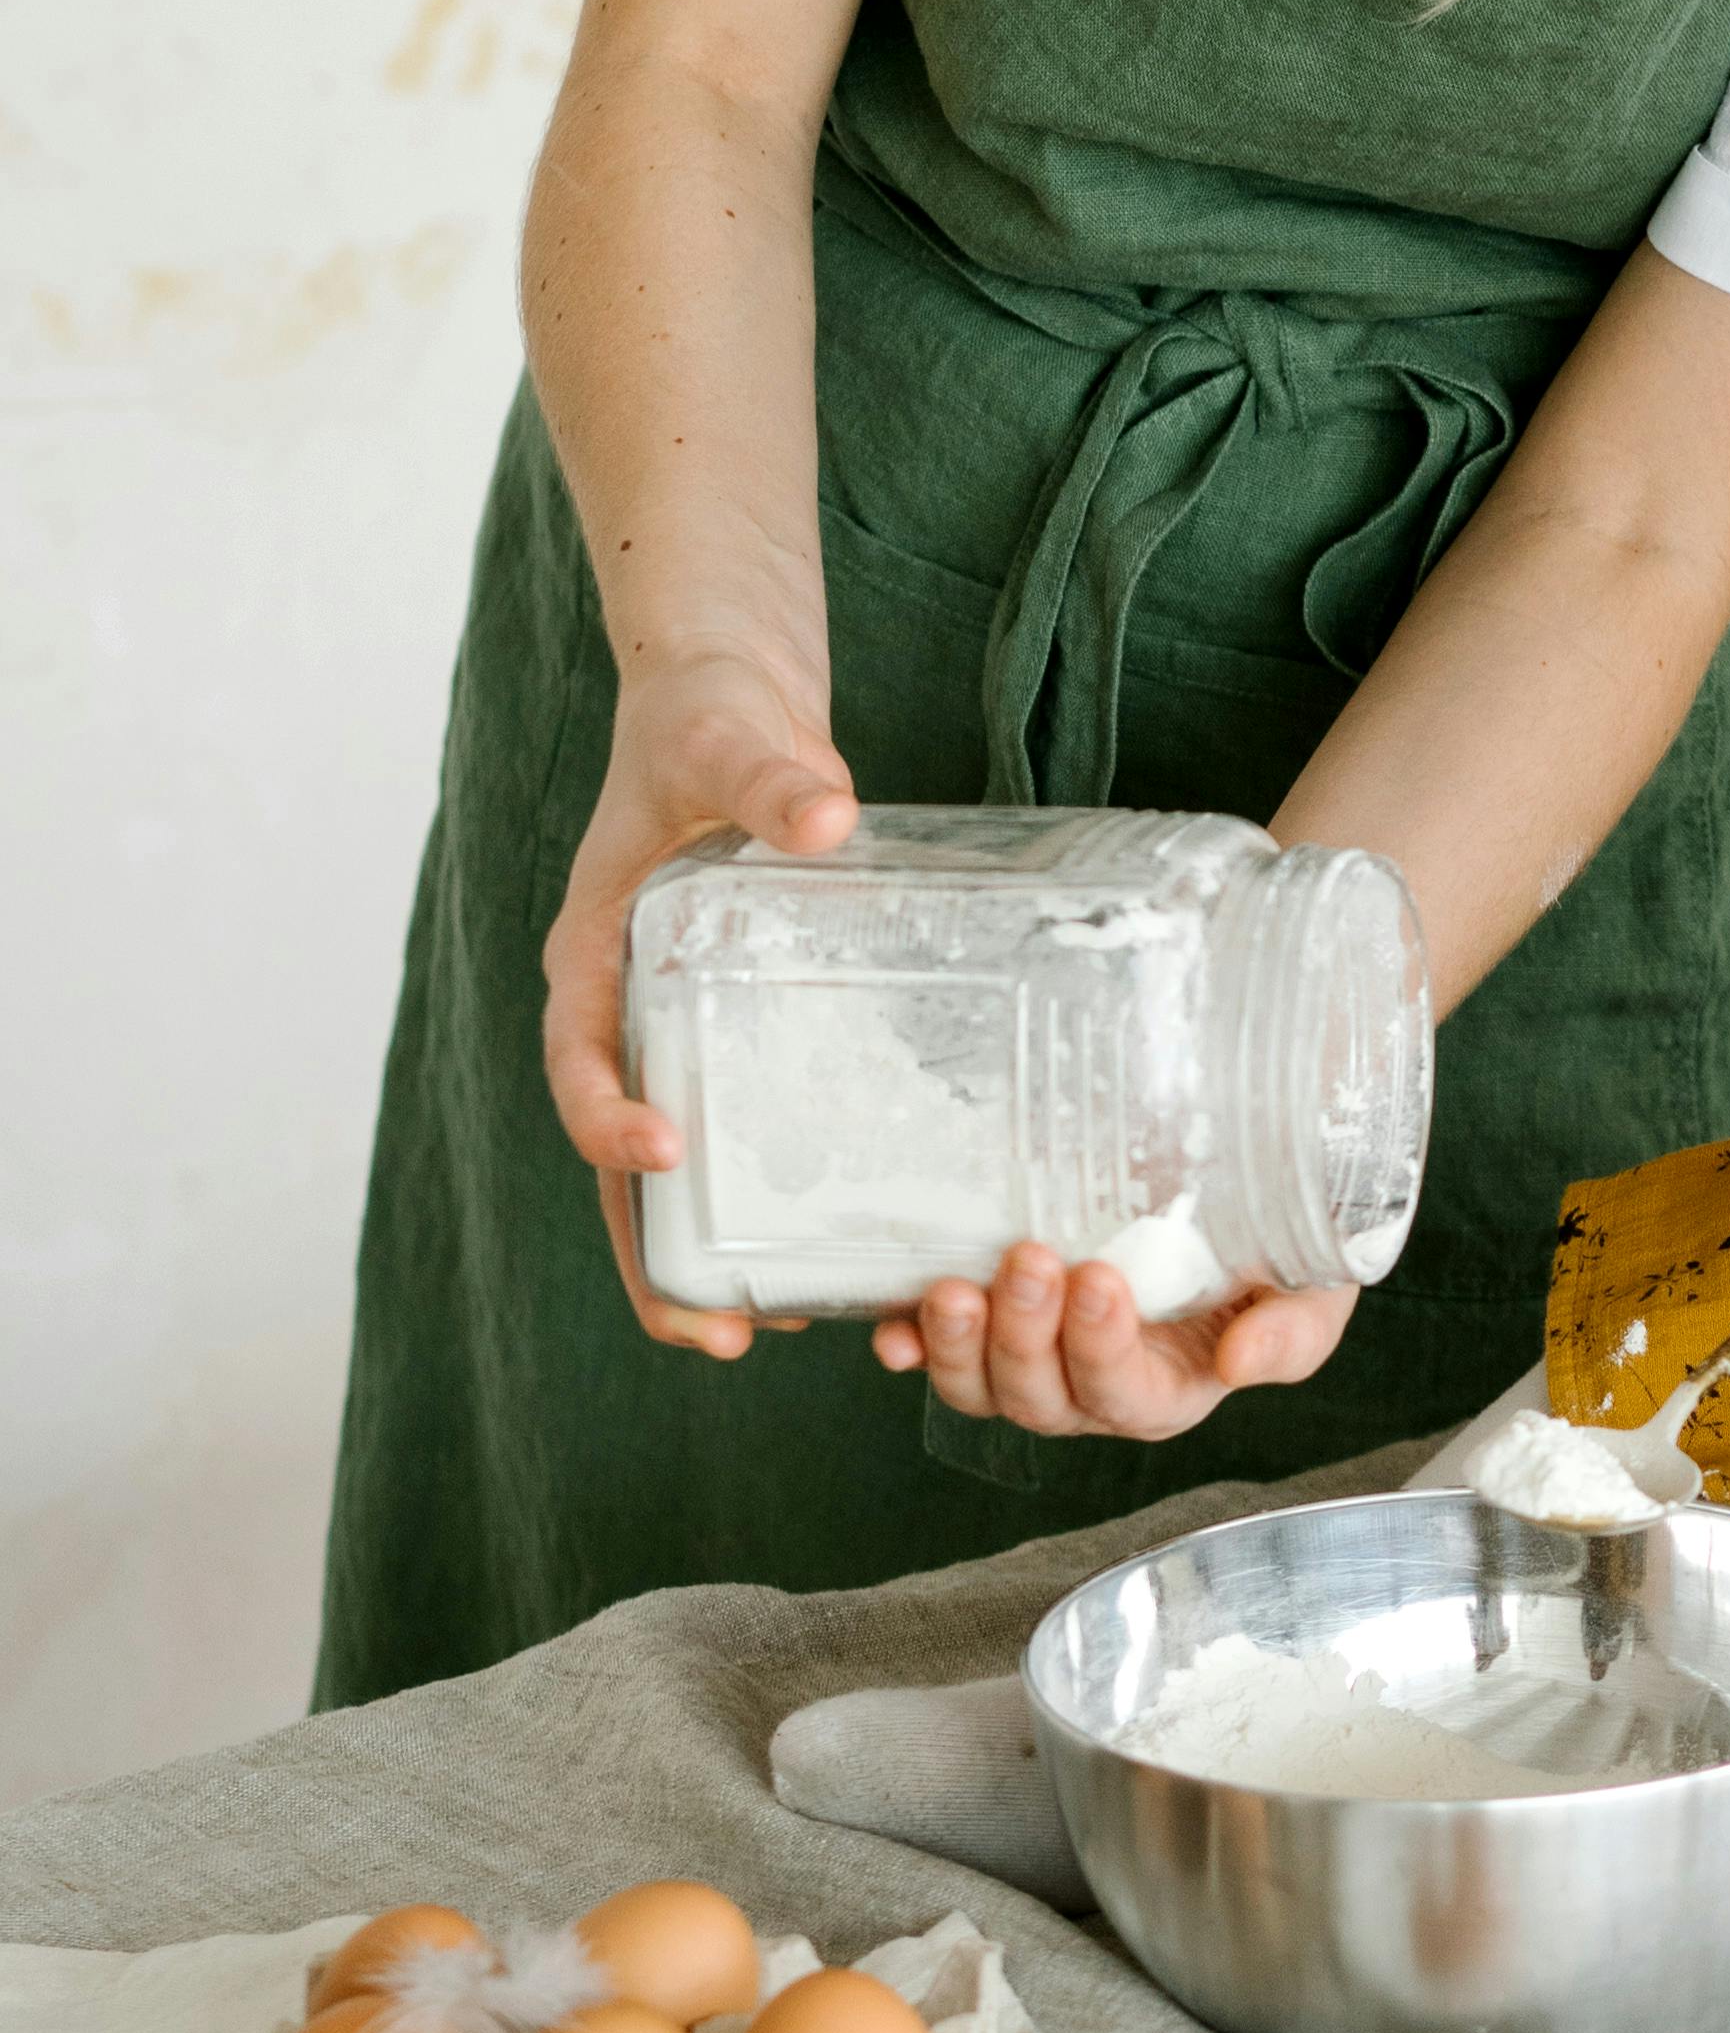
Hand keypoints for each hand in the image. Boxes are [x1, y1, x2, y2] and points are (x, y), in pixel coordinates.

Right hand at [545, 650, 857, 1358]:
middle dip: (654, 1256)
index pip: (580, 1055)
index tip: (664, 1154)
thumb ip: (770, 772)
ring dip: (710, 1256)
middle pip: (618, 1159)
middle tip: (715, 1338)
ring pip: (679, 1170)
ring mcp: (684, 1027)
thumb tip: (826, 814)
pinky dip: (776, 1197)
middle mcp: (627, 1009)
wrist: (730, 693)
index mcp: (595, 952)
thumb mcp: (731, 733)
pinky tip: (847, 1248)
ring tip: (781, 1337)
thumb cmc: (710, 710)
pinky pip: (749, 1126)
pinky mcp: (748, 1027)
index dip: (607, 1118)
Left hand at [881, 1250, 1358, 1439]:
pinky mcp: (990, 1320)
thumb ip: (1291, 1332)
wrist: (1241, 1175)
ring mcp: (1034, 1357)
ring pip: (982, 1387)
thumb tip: (1240, 1363)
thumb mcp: (1314, 1283)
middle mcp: (1094, 1386)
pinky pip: (938, 1353)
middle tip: (1030, 1259)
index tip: (1100, 1280)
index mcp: (1171, 1387)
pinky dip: (911, 1344)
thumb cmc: (1276, 1241)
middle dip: (1027, 1336)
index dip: (1103, 1351)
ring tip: (953, 1288)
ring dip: (960, 1345)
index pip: (1128, 1395)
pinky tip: (892, 1326)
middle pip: (1043, 1399)